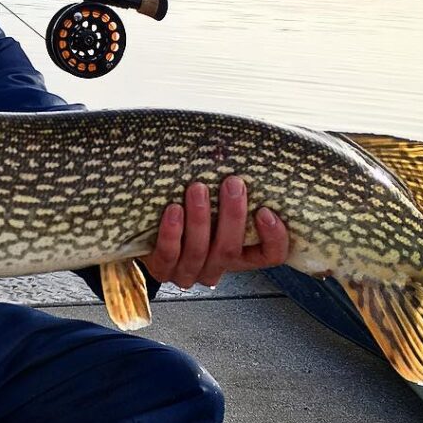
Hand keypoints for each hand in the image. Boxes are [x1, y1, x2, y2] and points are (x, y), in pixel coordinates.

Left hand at [140, 176, 288, 289]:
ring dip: (200, 219)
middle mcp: (217, 268)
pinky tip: (174, 209)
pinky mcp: (163, 270)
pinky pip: (168, 255)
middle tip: (232, 183)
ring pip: (199, 251)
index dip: (274, 237)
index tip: (266, 210)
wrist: (148, 231)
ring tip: (198, 188)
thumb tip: (237, 148)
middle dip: (232, 216)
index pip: (270, 256)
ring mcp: (189, 273)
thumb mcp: (216, 203)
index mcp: (240, 255)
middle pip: (231, 250)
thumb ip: (232, 189)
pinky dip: (172, 232)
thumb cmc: (191, 209)